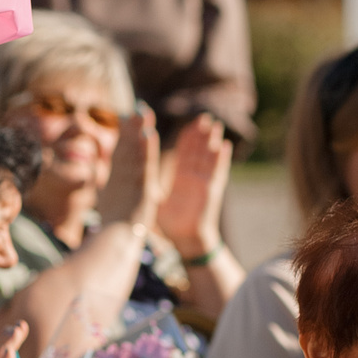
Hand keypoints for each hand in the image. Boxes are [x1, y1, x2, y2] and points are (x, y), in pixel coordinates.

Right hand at [95, 104, 163, 229]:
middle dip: (132, 127)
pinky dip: (146, 148)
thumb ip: (108, 196)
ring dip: (139, 130)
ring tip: (144, 111)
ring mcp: (130, 182)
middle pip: (127, 148)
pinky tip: (149, 133)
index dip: (124, 136)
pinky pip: (144, 164)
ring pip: (135, 151)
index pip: (120, 155)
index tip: (127, 119)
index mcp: (115, 183)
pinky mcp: (141, 188)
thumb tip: (105, 189)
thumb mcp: (109, 210)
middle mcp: (121, 179)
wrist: (114, 244)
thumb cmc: (112, 232)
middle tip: (138, 108)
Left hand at [155, 118, 231, 258]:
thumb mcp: (156, 198)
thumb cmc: (170, 222)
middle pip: (198, 152)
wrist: (183, 240)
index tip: (189, 124)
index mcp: (181, 178)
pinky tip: (224, 146)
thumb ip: (151, 183)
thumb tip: (133, 173)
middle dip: (201, 134)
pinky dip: (221, 160)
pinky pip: (217, 173)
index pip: (184, 154)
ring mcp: (203, 183)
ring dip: (212, 141)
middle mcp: (193, 178)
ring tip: (215, 124)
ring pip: (208, 158)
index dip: (187, 139)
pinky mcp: (209, 191)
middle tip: (204, 117)